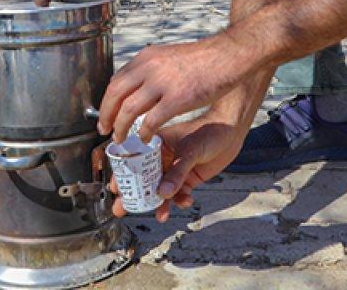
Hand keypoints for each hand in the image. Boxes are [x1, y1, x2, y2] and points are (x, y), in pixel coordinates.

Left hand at [98, 36, 245, 143]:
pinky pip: (151, 121)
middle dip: (107, 115)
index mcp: (146, 57)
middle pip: (115, 95)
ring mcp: (162, 83)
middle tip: (105, 130)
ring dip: (121, 128)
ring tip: (121, 139)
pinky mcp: (177, 98)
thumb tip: (138, 86)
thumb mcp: (169, 57)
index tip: (106, 114)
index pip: (116, 80)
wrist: (229, 55)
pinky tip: (146, 139)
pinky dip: (144, 133)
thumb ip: (152, 69)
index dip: (107, 101)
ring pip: (128, 110)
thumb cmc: (204, 59)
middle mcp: (149, 67)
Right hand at [106, 107, 248, 221]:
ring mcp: (175, 169)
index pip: (134, 159)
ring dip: (159, 204)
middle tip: (122, 209)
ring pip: (161, 190)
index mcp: (156, 143)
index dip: (123, 174)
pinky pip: (179, 194)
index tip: (115, 188)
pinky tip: (186, 201)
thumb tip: (163, 193)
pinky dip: (180, 201)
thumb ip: (177, 172)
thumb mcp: (190, 151)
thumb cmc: (209, 131)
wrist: (231, 132)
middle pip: (143, 178)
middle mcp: (162, 157)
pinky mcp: (188, 179)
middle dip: (134, 195)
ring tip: (160, 215)